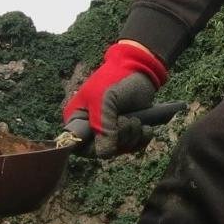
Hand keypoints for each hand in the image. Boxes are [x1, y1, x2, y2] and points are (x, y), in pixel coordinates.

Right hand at [63, 40, 166, 158]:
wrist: (140, 70)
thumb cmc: (116, 79)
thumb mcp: (105, 100)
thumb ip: (103, 126)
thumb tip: (105, 154)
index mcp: (77, 118)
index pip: (77, 145)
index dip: (92, 147)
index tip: (108, 139)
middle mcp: (91, 128)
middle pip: (102, 151)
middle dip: (119, 139)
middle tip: (127, 121)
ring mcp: (109, 131)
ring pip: (119, 150)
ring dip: (132, 137)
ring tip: (136, 120)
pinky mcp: (126, 132)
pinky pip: (133, 147)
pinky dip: (142, 139)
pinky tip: (146, 127)